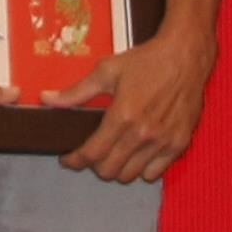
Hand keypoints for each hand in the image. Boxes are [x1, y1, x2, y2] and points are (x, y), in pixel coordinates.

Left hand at [65, 22, 216, 186]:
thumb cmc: (146, 61)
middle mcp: (143, 134)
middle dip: (94, 165)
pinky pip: (154, 173)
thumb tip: (46, 99)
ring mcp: (163, 141)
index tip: (68, 159)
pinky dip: (141, 169)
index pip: (92, 154)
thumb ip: (76, 91)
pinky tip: (137, 154)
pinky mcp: (179, 143)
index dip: (75, 161)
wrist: (185, 56)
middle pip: (109, 171)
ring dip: (117, 168)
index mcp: (122, 115)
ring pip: (131, 175)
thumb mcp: (107, 70)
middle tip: (92, 153)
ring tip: (114, 153)